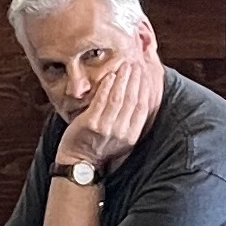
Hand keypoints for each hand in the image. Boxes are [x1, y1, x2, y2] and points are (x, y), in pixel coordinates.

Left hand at [57, 51, 161, 171]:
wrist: (79, 162)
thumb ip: (130, 119)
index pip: (144, 106)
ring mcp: (106, 128)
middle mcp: (122, 132)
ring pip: (119, 98)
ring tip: (125, 64)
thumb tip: (139, 97)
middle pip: (133, 99)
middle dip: (136, 78)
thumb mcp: (121, 137)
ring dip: (123, 78)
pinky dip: (107, 86)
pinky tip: (110, 75)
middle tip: (137, 63)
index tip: (146, 73)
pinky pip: (102, 101)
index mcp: (132, 135)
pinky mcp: (91, 124)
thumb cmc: (99, 146)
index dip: (146, 87)